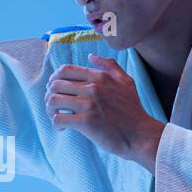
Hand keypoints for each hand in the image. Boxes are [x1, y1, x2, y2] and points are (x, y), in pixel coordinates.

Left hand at [44, 53, 166, 171]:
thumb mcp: (127, 82)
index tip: (55, 90)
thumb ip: (110, 66)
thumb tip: (91, 56)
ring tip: (56, 116)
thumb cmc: (133, 111)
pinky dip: (56, 124)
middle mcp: (93, 88)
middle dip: (50, 95)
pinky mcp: (86, 122)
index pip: (65, 70)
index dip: (54, 79)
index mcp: (100, 77)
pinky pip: (58, 118)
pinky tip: (63, 128)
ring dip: (50, 109)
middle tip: (54, 106)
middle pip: (55, 84)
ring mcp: (89, 104)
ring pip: (53, 100)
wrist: (141, 135)